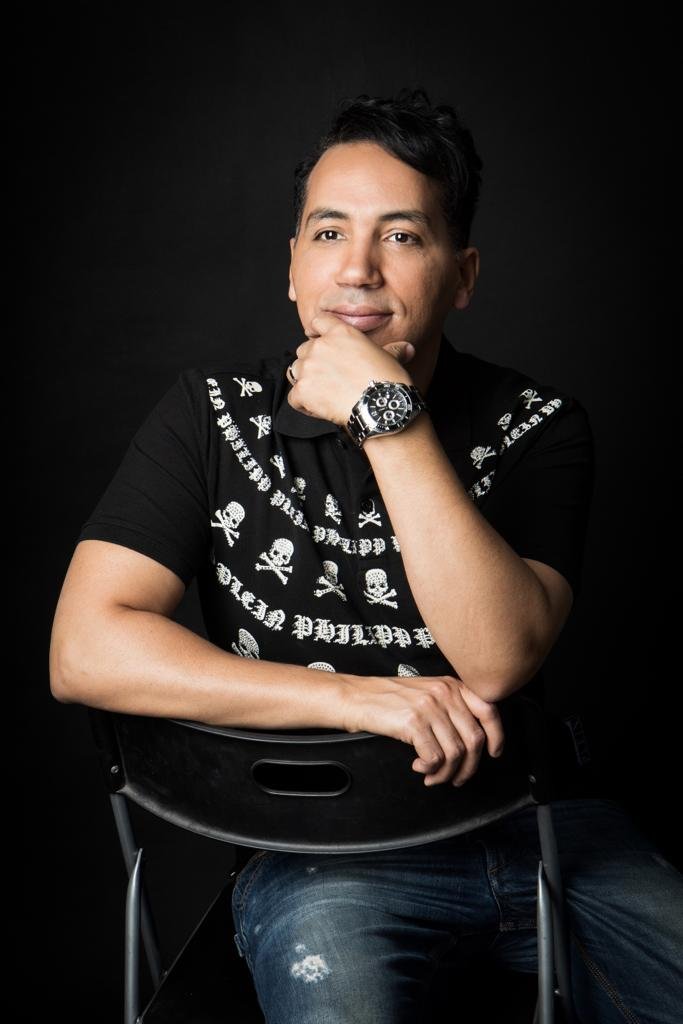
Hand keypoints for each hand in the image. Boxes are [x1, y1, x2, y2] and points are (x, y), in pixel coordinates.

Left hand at [286, 312, 415, 427]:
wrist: (381, 405)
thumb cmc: (389, 381)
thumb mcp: (391, 358)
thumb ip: (392, 350)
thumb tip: (407, 349)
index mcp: (341, 332)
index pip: (318, 321)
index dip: (317, 332)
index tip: (320, 342)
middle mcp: (321, 345)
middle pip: (304, 350)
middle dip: (313, 363)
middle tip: (329, 379)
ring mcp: (309, 367)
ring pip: (296, 371)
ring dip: (307, 383)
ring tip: (325, 395)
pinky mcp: (302, 390)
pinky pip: (294, 397)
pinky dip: (303, 404)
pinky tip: (320, 408)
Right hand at [342, 674, 504, 786]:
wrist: (355, 697)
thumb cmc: (388, 699)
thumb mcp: (426, 693)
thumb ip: (450, 707)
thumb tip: (474, 738)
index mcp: (451, 685)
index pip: (488, 710)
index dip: (497, 736)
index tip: (494, 752)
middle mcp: (444, 693)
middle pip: (474, 739)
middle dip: (468, 767)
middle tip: (457, 778)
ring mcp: (429, 707)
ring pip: (455, 753)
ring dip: (446, 773)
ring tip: (433, 775)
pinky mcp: (413, 722)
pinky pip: (435, 758)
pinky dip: (430, 769)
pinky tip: (419, 766)